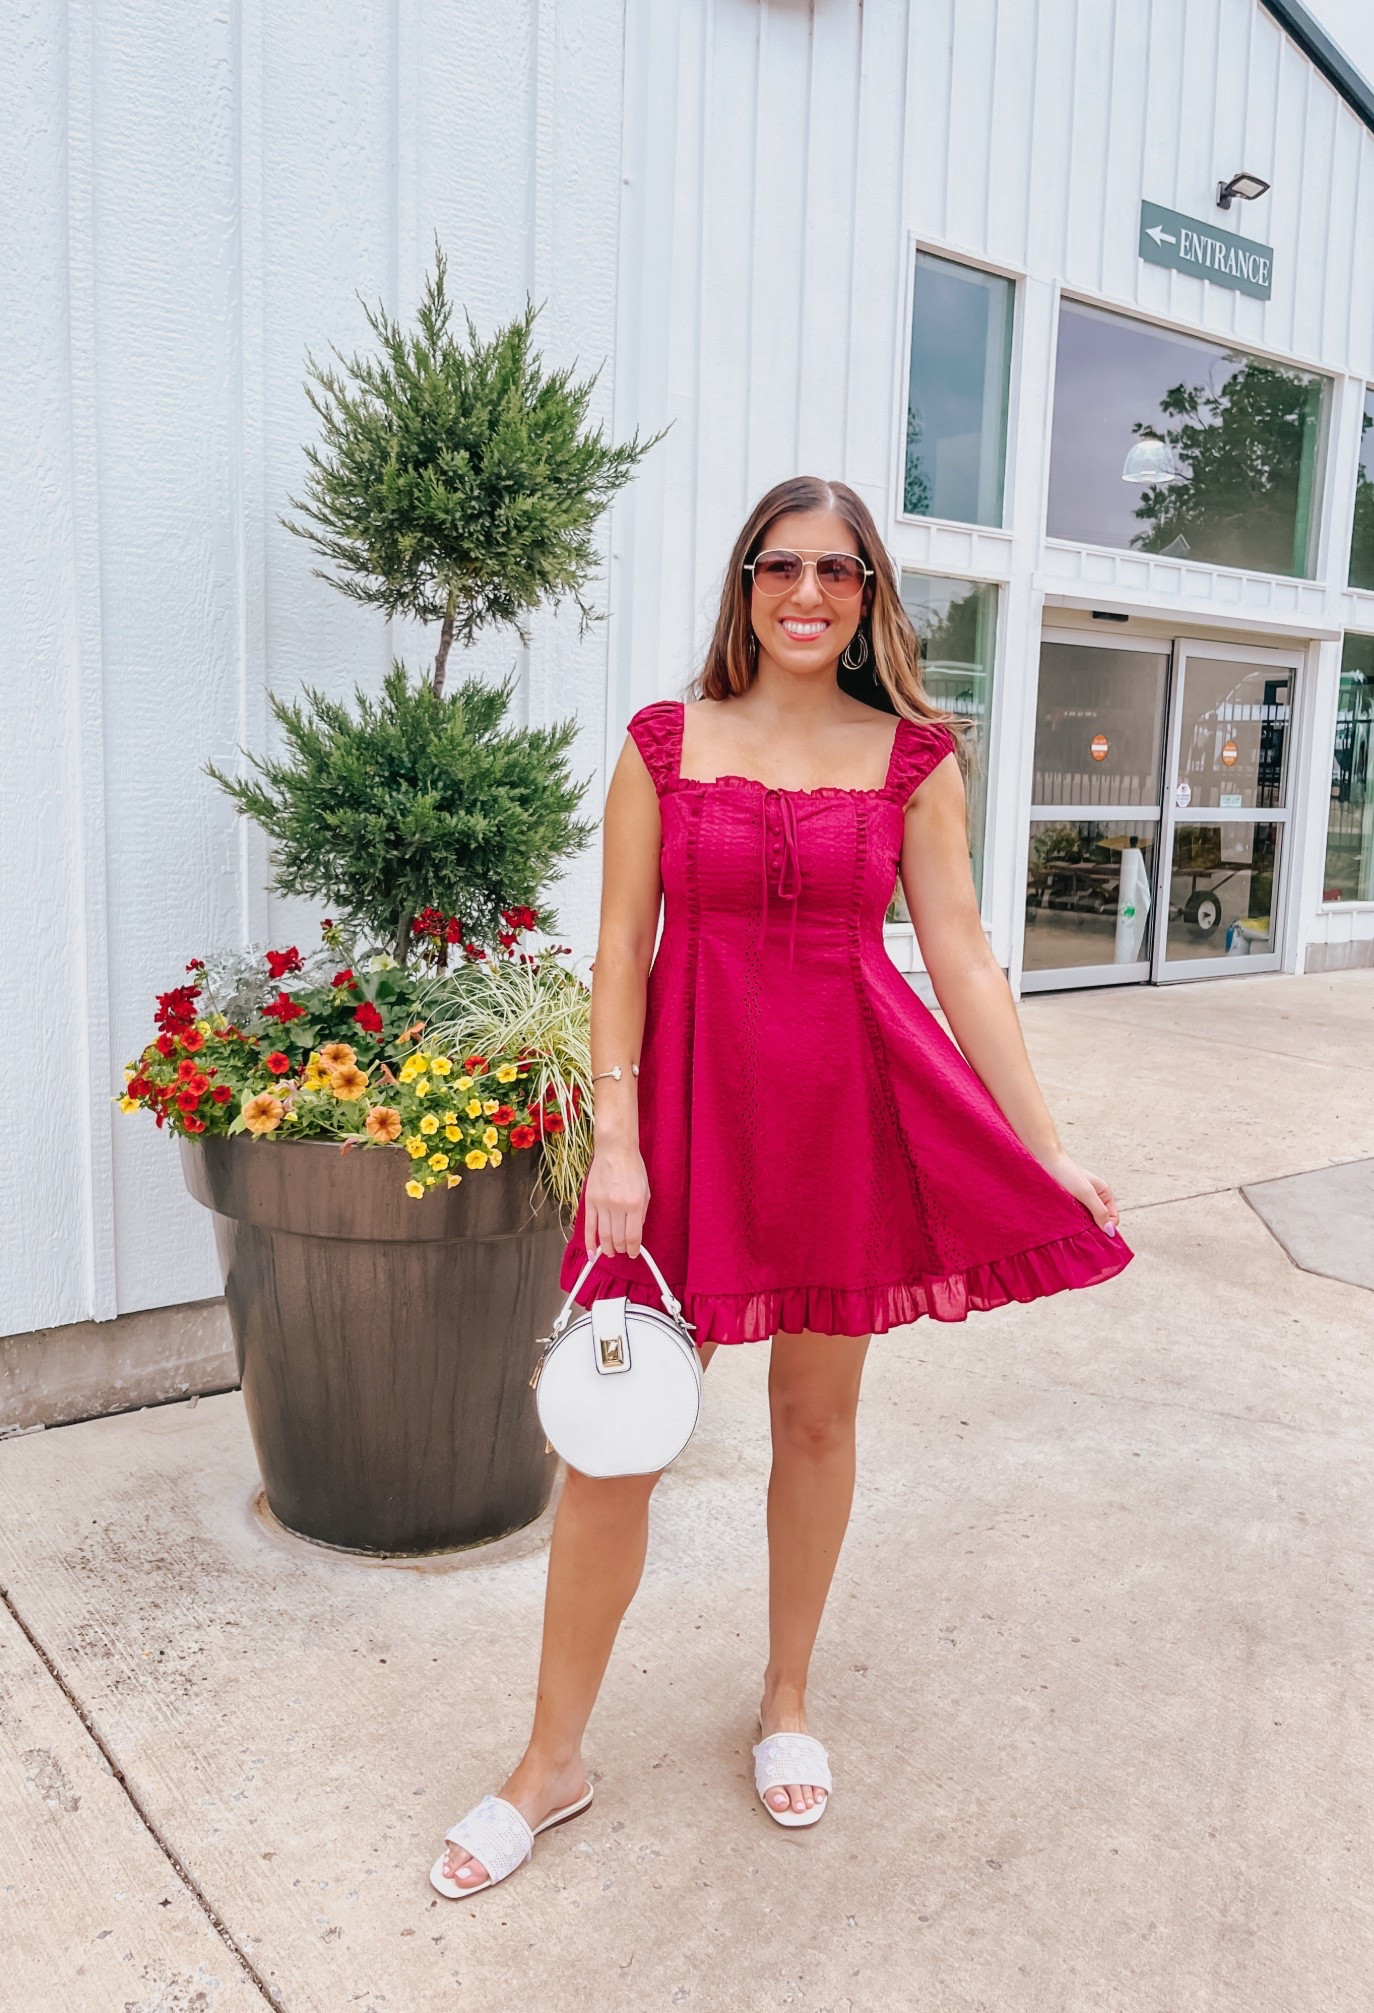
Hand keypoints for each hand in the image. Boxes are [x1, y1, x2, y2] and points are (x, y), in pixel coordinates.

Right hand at [584, 1142, 650, 1257]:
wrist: (615, 1149)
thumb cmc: (633, 1167)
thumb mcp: (645, 1191)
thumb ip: (641, 1213)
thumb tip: (635, 1231)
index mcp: (635, 1204)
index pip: (633, 1236)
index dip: (633, 1249)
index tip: (633, 1253)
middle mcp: (618, 1206)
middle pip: (618, 1238)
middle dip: (620, 1249)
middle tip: (622, 1251)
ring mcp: (602, 1204)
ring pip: (604, 1235)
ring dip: (607, 1248)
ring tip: (610, 1253)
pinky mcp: (590, 1201)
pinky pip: (588, 1226)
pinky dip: (590, 1242)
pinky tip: (592, 1252)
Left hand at [1034, 1147, 1119, 1234]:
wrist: (1046, 1161)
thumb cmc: (1067, 1173)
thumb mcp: (1086, 1193)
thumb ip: (1099, 1211)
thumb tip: (1110, 1231)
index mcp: (1104, 1194)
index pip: (1112, 1218)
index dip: (1106, 1227)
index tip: (1093, 1231)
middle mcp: (1095, 1198)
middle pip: (1100, 1221)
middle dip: (1092, 1227)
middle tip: (1079, 1227)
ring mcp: (1082, 1201)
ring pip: (1087, 1220)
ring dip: (1081, 1224)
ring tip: (1071, 1221)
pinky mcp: (1070, 1203)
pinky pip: (1076, 1217)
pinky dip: (1072, 1220)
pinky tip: (1065, 1219)